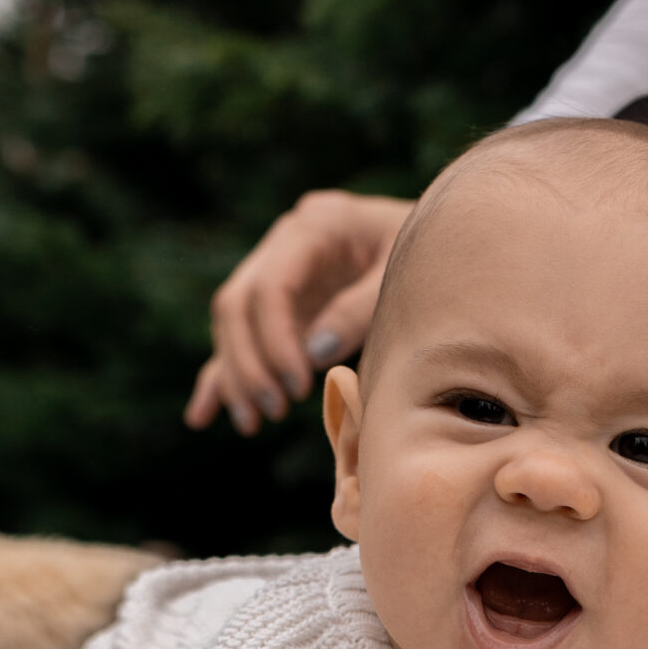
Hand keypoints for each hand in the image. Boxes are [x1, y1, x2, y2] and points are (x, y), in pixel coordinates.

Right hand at [185, 188, 410, 434]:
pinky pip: (238, 339)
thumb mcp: (401, 277)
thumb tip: (311, 354)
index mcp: (316, 224)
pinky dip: (222, 376)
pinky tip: (201, 415)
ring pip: (230, 324)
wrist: (446, 243)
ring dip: (236, 376)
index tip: (298, 386)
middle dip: (250, 363)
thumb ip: (357, 311)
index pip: (270, 286)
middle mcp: (286, 243)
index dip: (276, 340)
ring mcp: (277, 270)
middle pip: (238, 304)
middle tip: (276, 410)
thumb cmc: (430, 257)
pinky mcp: (278, 302)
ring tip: (253, 423)